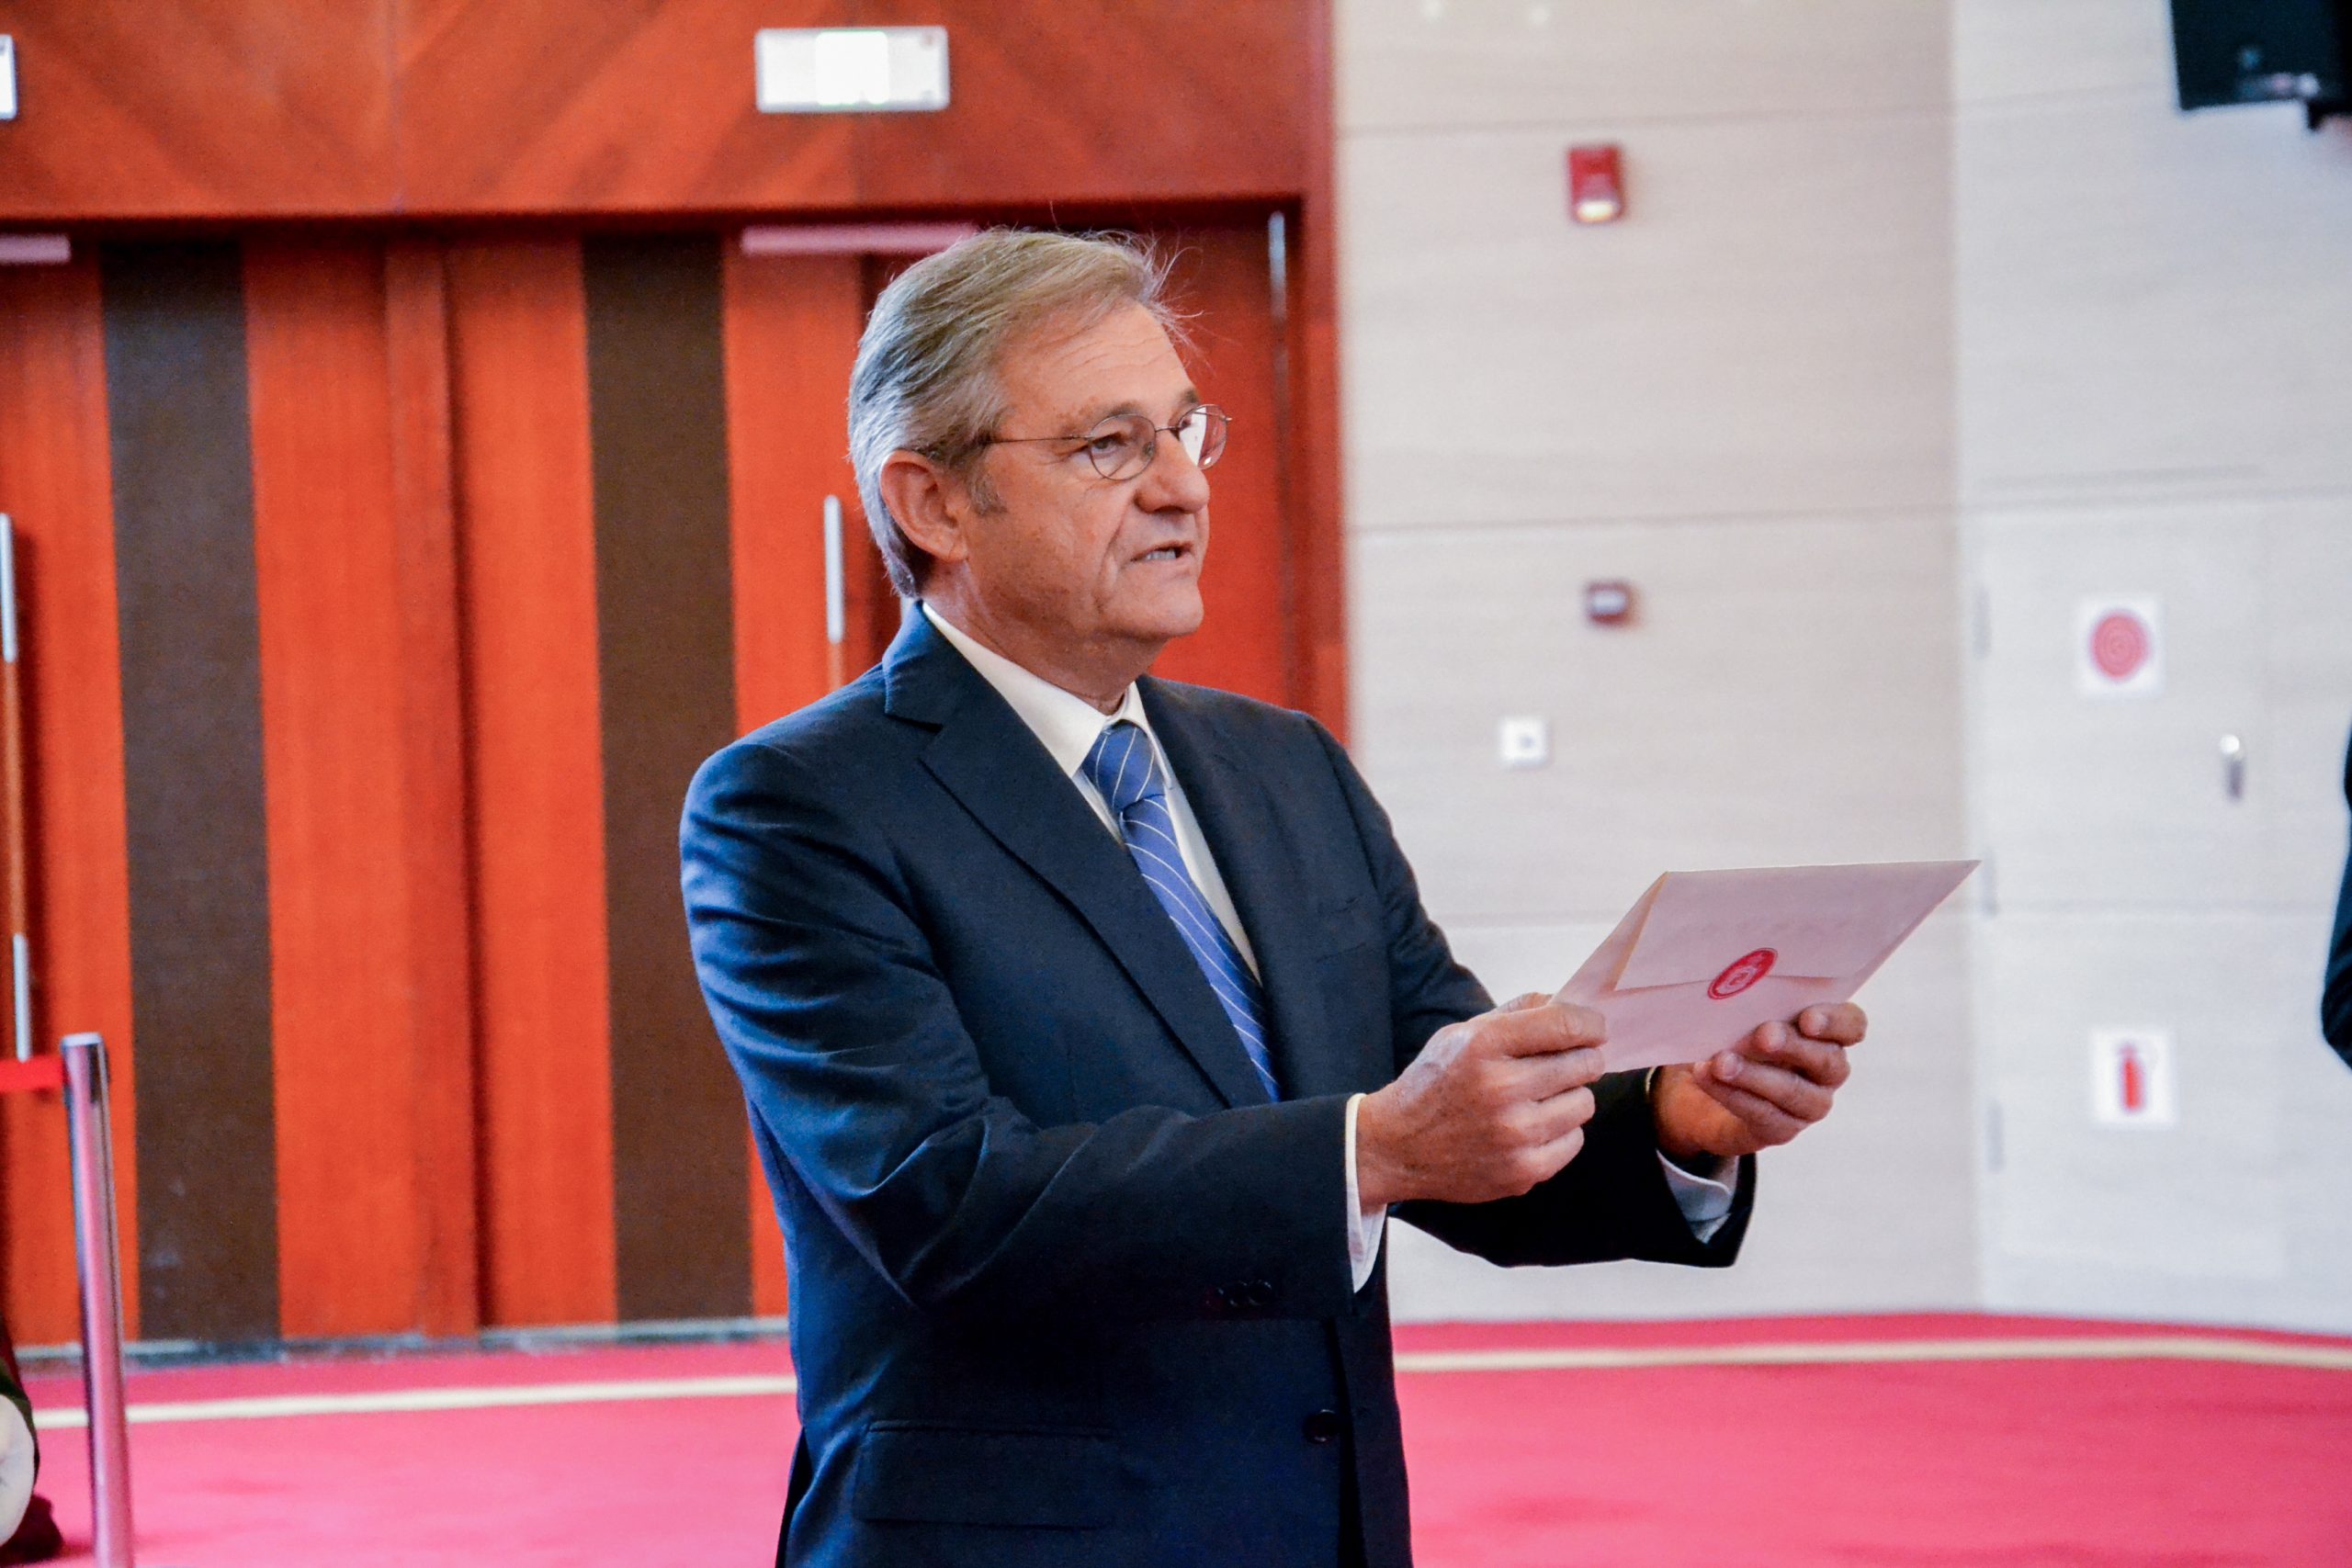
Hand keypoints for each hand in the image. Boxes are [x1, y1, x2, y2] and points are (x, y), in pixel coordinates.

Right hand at [1356, 993, 1607, 1208]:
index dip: (1590, 1023)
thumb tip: (1567, 1003)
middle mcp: (1500, 1089)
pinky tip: (1533, 1127)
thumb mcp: (1462, 1034)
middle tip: (1566, 1063)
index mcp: (1483, 1045)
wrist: (1398, 1147)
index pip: (1565, 1025)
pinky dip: (1561, 1132)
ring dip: (1570, 1097)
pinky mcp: (1522, 1171)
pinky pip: (1574, 1141)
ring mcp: (1513, 1134)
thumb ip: (1516, 1014)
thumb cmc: (1436, 1083)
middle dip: (1583, 1058)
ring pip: (1584, 1103)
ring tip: (1541, 1098)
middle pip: (1584, 1063)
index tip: (1594, 1028)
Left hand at [1651, 1003, 1864, 1163]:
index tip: (1807, 1018)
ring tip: (1721, 1062)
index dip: (1836, 1021)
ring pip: (1794, 1091)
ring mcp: (1809, 1104)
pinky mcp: (1782, 1129)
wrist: (1701, 1090)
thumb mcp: (1741, 1014)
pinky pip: (1763, 1114)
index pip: (1852, 1025)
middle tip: (1763, 1036)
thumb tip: (1734, 989)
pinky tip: (1707, 1076)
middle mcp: (1827, 1070)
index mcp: (1827, 1032)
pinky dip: (1732, 1094)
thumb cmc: (1731, 1036)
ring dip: (1755, 1074)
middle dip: (1794, 1045)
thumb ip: (1750, 1003)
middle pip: (1828, 1060)